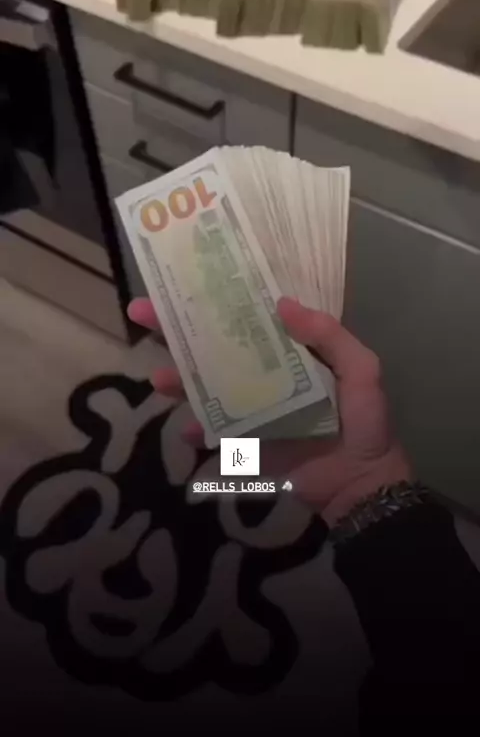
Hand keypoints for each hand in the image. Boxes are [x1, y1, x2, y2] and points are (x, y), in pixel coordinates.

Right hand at [128, 296, 410, 526]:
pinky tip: (187, 430)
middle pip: (214, 347)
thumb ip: (328, 336)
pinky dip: (198, 431)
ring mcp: (251, 409)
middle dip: (176, 330)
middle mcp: (263, 375)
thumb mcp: (360, 370)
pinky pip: (214, 433)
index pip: (248, 318)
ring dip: (178, 381)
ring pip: (205, 387)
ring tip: (159, 377)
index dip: (217, 299)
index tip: (184, 280)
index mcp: (289, 352)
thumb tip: (282, 302)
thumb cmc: (364, 423)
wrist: (362, 484)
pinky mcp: (245, 443)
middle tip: (143, 313)